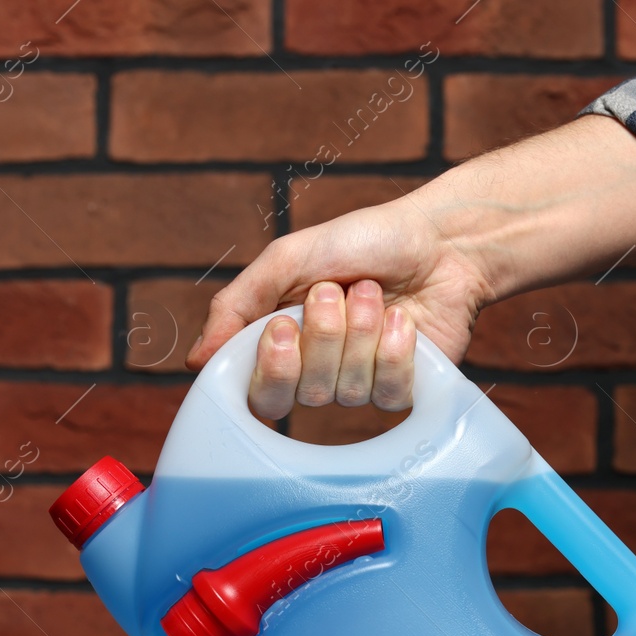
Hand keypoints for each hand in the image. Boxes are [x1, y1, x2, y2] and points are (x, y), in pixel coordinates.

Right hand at [184, 199, 493, 419]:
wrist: (439, 239)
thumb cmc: (364, 241)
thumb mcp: (288, 258)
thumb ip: (237, 306)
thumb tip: (196, 362)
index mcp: (283, 342)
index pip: (258, 393)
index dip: (271, 367)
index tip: (284, 324)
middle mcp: (317, 371)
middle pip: (302, 394)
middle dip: (323, 338)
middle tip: (335, 293)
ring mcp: (360, 383)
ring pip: (347, 390)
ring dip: (363, 329)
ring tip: (375, 292)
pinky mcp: (403, 389)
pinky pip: (388, 392)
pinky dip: (395, 347)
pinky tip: (405, 319)